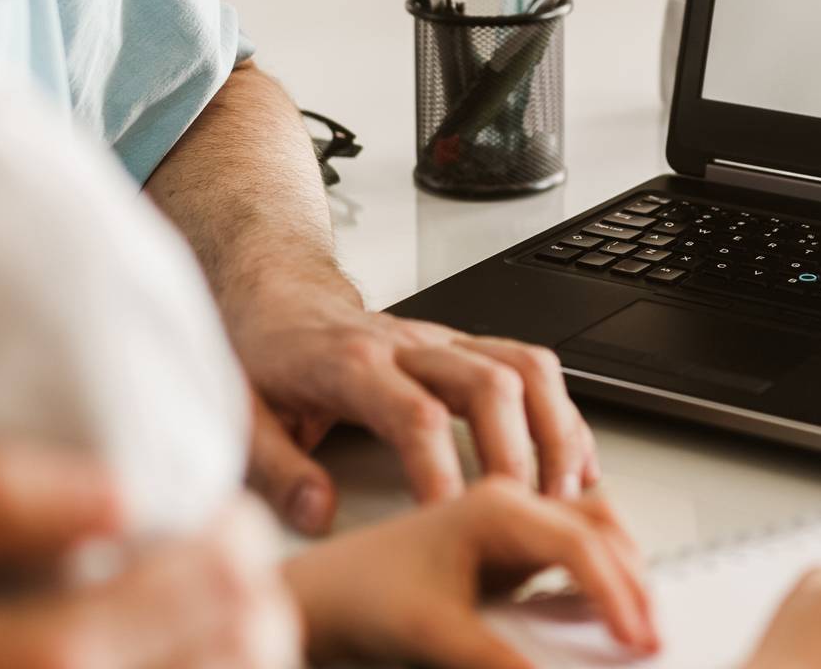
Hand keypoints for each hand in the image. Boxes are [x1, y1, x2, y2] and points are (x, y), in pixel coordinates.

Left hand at [229, 284, 598, 533]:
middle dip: (518, 454)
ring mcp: (445, 342)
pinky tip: (576, 464)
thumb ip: (277, 470)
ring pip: (523, 368)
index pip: (412, 414)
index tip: (455, 521)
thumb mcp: (244, 416)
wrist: (277, 299)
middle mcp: (408, 346)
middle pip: (488, 384)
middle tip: (529, 517)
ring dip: (555, 431)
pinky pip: (531, 367)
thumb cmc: (265, 359)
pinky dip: (563, 415)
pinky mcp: (467, 348)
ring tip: (567, 495)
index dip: (440, 469)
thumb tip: (319, 513)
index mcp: (350, 364)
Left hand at [283, 476, 657, 668]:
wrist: (318, 592)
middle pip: (599, 517)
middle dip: (634, 574)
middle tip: (649, 633)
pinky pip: (575, 532)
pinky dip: (602, 561)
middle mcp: (504, 498)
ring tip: (636, 615)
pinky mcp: (506, 537)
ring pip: (593, 518)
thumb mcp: (426, 635)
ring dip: (623, 560)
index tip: (635, 635)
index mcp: (489, 506)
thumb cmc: (352, 592)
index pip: (579, 540)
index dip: (617, 590)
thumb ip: (493, 659)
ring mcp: (508, 514)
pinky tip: (602, 598)